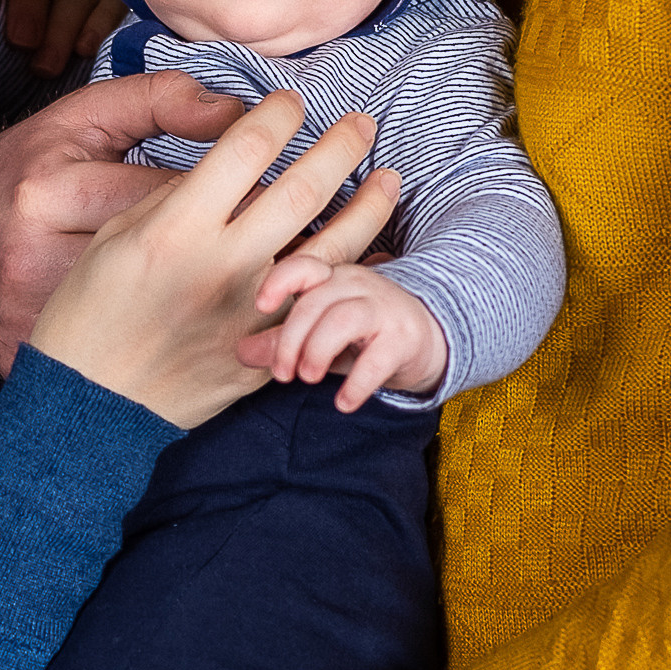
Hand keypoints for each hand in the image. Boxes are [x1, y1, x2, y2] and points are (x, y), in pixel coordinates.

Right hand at [0, 71, 240, 372]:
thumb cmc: (29, 172)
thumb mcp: (82, 119)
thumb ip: (158, 101)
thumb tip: (233, 110)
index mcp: (48, 194)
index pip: (171, 197)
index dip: (233, 195)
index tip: (266, 194)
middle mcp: (35, 261)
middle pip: (163, 265)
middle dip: (232, 254)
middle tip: (274, 244)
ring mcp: (30, 318)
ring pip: (147, 318)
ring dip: (203, 307)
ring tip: (234, 287)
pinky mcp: (29, 358)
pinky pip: (117, 360)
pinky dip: (163, 348)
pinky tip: (187, 331)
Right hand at [30, 93, 405, 429]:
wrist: (90, 404)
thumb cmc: (89, 314)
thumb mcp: (115, 237)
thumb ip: (174, 198)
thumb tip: (227, 168)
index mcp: (178, 228)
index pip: (247, 149)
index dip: (277, 115)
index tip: (290, 104)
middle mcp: (223, 265)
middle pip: (304, 189)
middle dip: (341, 146)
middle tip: (362, 124)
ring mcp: (252, 313)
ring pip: (332, 247)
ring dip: (369, 207)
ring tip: (388, 178)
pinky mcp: (266, 351)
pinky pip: (323, 305)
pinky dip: (353, 275)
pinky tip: (370, 251)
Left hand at [241, 256, 446, 410]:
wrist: (430, 338)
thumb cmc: (365, 333)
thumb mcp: (320, 334)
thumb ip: (282, 339)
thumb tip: (240, 350)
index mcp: (331, 278)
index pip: (303, 266)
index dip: (278, 280)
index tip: (261, 305)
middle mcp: (357, 286)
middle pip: (315, 302)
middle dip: (290, 340)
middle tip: (282, 374)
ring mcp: (383, 309)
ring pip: (343, 320)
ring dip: (317, 352)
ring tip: (307, 378)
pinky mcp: (405, 339)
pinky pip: (377, 359)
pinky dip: (356, 385)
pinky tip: (344, 403)